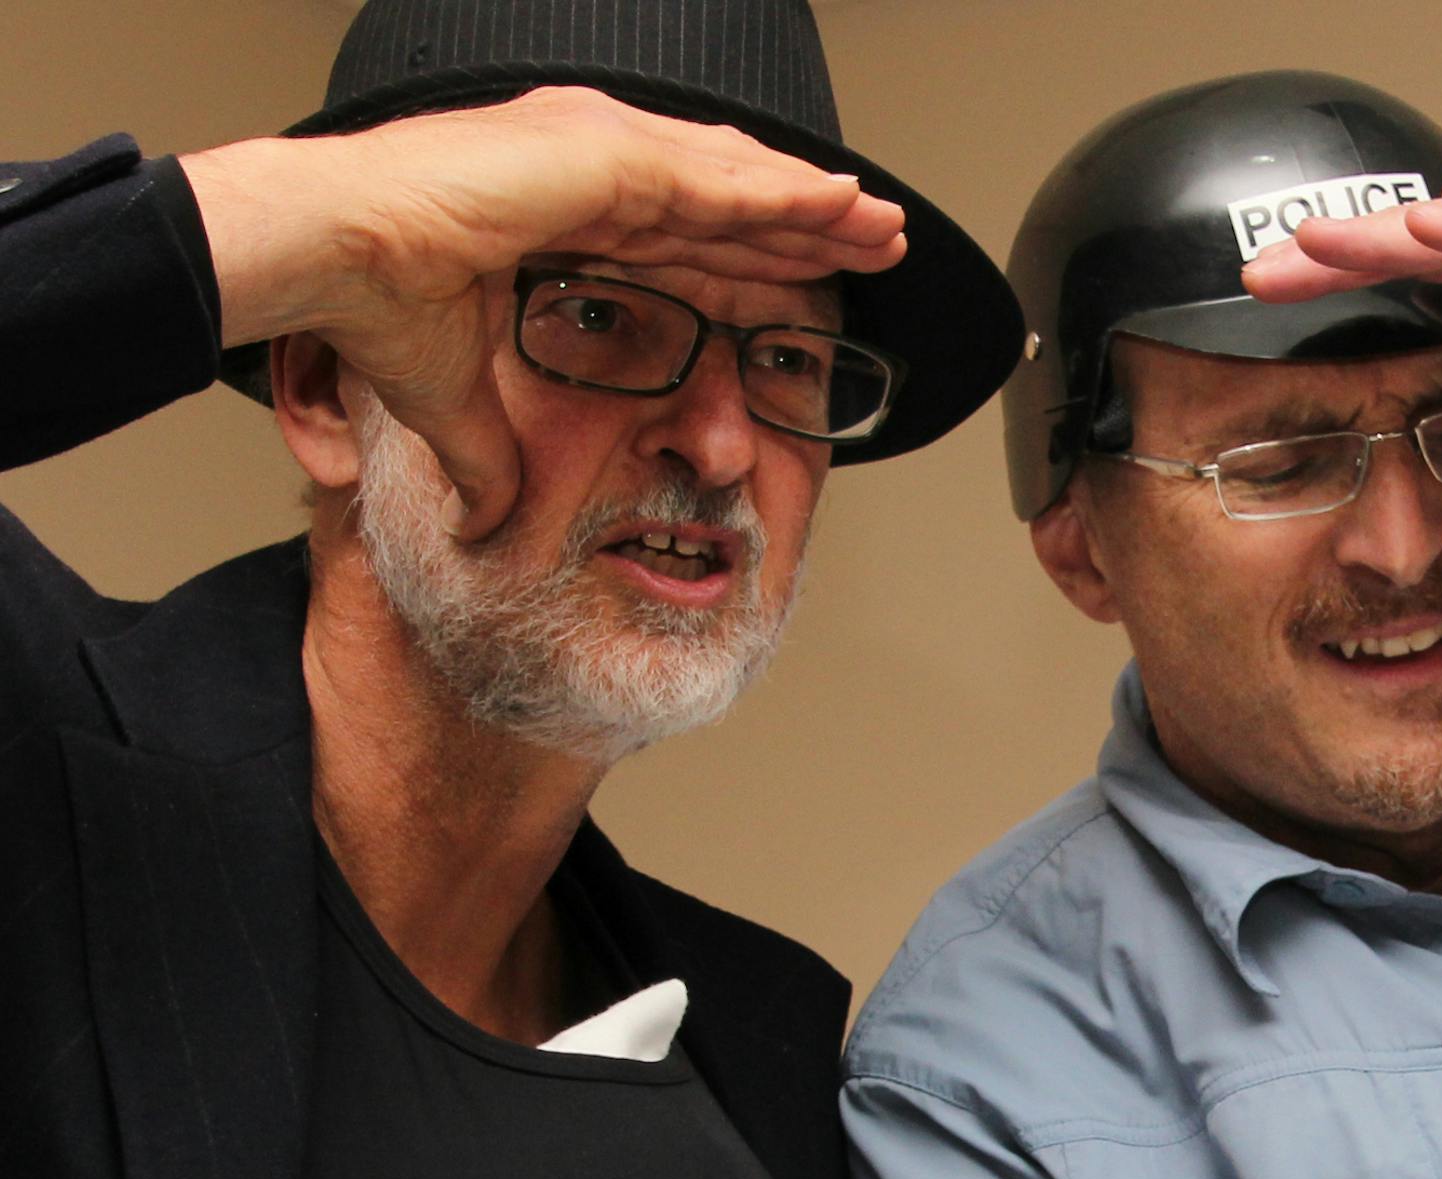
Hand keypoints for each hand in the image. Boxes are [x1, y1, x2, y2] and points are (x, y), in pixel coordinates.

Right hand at [182, 88, 905, 533]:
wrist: (326, 260)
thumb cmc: (372, 313)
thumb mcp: (458, 411)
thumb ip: (490, 461)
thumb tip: (486, 525)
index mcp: (564, 221)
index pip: (682, 244)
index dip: (748, 265)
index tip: (806, 289)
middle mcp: (590, 174)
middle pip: (726, 205)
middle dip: (805, 226)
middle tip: (875, 242)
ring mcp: (600, 154)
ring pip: (737, 183)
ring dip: (813, 204)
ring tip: (880, 222)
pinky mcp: (605, 154)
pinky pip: (718, 181)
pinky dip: (782, 193)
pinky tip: (839, 206)